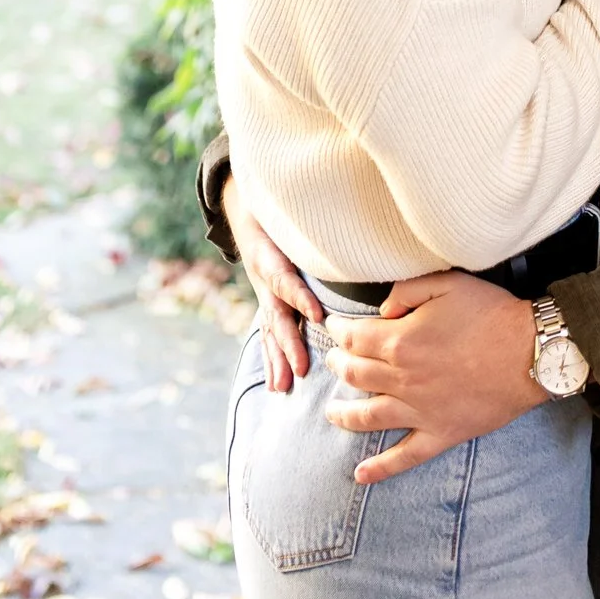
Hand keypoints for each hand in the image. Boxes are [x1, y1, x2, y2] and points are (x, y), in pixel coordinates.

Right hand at [225, 176, 323, 393]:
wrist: (248, 211)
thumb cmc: (280, 215)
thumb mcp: (292, 216)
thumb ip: (319, 227)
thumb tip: (351, 230)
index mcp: (272, 258)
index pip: (286, 281)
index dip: (300, 298)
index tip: (318, 316)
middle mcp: (266, 280)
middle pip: (277, 315)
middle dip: (289, 344)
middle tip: (302, 370)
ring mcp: (264, 295)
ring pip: (270, 331)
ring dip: (278, 360)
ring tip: (284, 387)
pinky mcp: (266, 305)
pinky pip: (267, 336)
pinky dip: (271, 360)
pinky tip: (274, 386)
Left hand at [323, 270, 543, 481]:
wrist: (529, 353)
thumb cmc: (490, 314)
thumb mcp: (447, 283)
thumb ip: (406, 291)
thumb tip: (382, 309)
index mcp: (400, 341)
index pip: (355, 338)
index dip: (339, 331)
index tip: (334, 327)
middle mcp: (402, 379)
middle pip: (356, 375)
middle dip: (338, 366)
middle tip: (332, 361)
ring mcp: (420, 411)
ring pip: (369, 417)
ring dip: (344, 414)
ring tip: (330, 412)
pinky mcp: (440, 433)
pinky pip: (404, 457)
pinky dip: (380, 468)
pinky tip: (361, 475)